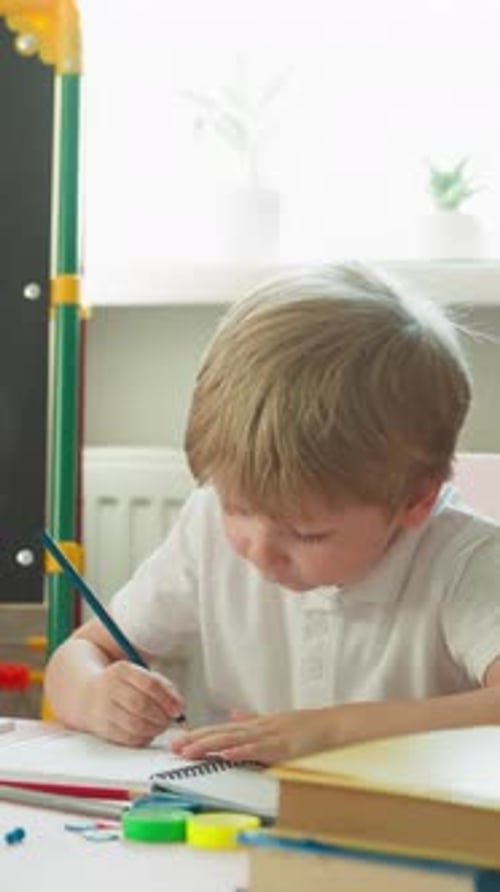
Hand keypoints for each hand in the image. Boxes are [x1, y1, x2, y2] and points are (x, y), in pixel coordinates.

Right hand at [82, 661, 185, 746]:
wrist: (86, 694)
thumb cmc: (123, 685)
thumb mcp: (140, 675)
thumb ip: (163, 686)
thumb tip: (180, 707)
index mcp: (122, 670)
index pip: (150, 684)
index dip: (168, 699)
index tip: (178, 709)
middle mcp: (110, 688)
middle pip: (142, 705)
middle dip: (161, 717)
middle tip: (169, 720)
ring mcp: (104, 709)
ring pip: (135, 725)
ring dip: (154, 729)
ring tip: (160, 727)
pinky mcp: (103, 728)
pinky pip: (127, 738)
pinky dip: (143, 738)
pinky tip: (148, 733)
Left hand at [171, 708, 334, 764]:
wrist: (332, 725)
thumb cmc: (306, 727)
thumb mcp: (274, 721)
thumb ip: (251, 720)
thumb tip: (232, 715)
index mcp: (255, 725)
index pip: (221, 730)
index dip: (199, 734)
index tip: (179, 740)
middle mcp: (258, 728)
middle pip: (222, 734)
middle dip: (197, 740)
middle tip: (174, 747)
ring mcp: (269, 737)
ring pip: (234, 740)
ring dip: (211, 746)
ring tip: (191, 751)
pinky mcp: (282, 747)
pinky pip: (258, 750)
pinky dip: (242, 752)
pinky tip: (226, 755)